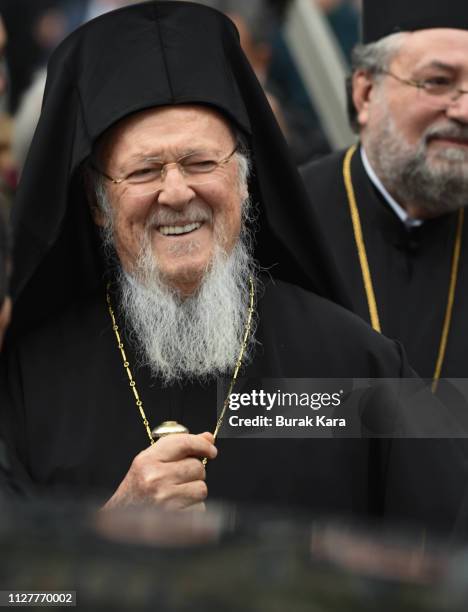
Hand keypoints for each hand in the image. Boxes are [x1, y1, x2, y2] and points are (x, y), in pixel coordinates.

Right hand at [102, 432, 216, 510]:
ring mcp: (164, 500)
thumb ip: (177, 448)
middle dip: (194, 473)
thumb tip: (208, 438)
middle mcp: (155, 478)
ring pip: (201, 488)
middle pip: (197, 467)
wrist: (117, 525)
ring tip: (177, 496)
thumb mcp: (148, 464)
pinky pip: (199, 509)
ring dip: (194, 492)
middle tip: (180, 480)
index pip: (183, 443)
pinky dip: (193, 510)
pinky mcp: (174, 520)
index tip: (211, 449)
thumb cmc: (135, 492)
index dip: (202, 444)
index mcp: (147, 461)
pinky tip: (177, 510)